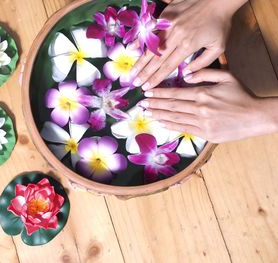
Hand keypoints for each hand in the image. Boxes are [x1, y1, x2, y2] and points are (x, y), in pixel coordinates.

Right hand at [131, 0, 237, 90]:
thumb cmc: (220, 24)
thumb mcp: (218, 47)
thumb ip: (202, 63)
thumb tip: (186, 74)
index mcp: (188, 46)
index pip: (168, 67)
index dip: (156, 78)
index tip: (146, 87)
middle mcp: (175, 37)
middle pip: (156, 60)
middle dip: (145, 73)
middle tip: (135, 83)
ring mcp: (168, 26)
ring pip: (151, 47)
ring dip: (140, 61)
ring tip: (132, 72)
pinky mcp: (165, 17)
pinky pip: (150, 32)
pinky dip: (141, 41)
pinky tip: (132, 49)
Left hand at [141, 69, 277, 142]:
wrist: (257, 116)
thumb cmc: (242, 95)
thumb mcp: (227, 76)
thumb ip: (205, 73)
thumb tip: (186, 76)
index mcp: (203, 93)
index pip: (175, 93)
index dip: (160, 93)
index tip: (148, 93)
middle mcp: (200, 108)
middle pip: (171, 106)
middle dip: (155, 104)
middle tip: (142, 104)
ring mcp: (202, 122)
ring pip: (175, 118)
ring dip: (159, 115)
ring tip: (147, 113)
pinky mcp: (205, 134)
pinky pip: (184, 129)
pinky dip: (171, 126)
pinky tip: (161, 123)